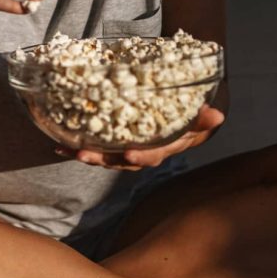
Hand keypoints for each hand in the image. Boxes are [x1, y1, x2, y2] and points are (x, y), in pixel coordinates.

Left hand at [54, 105, 224, 169]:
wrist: (181, 122)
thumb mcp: (198, 117)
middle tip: (84, 155)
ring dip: (86, 156)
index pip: (154, 155)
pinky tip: (59, 147)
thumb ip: (203, 119)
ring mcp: (128, 152)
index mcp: (165, 148)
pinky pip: (96, 150)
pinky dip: (78, 150)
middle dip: (103, 159)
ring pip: (106, 158)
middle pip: (122, 162)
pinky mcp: (115, 147)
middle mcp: (144, 155)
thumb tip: (217, 115)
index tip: (129, 154)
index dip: (142, 156)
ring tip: (68, 151)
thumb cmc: (189, 118)